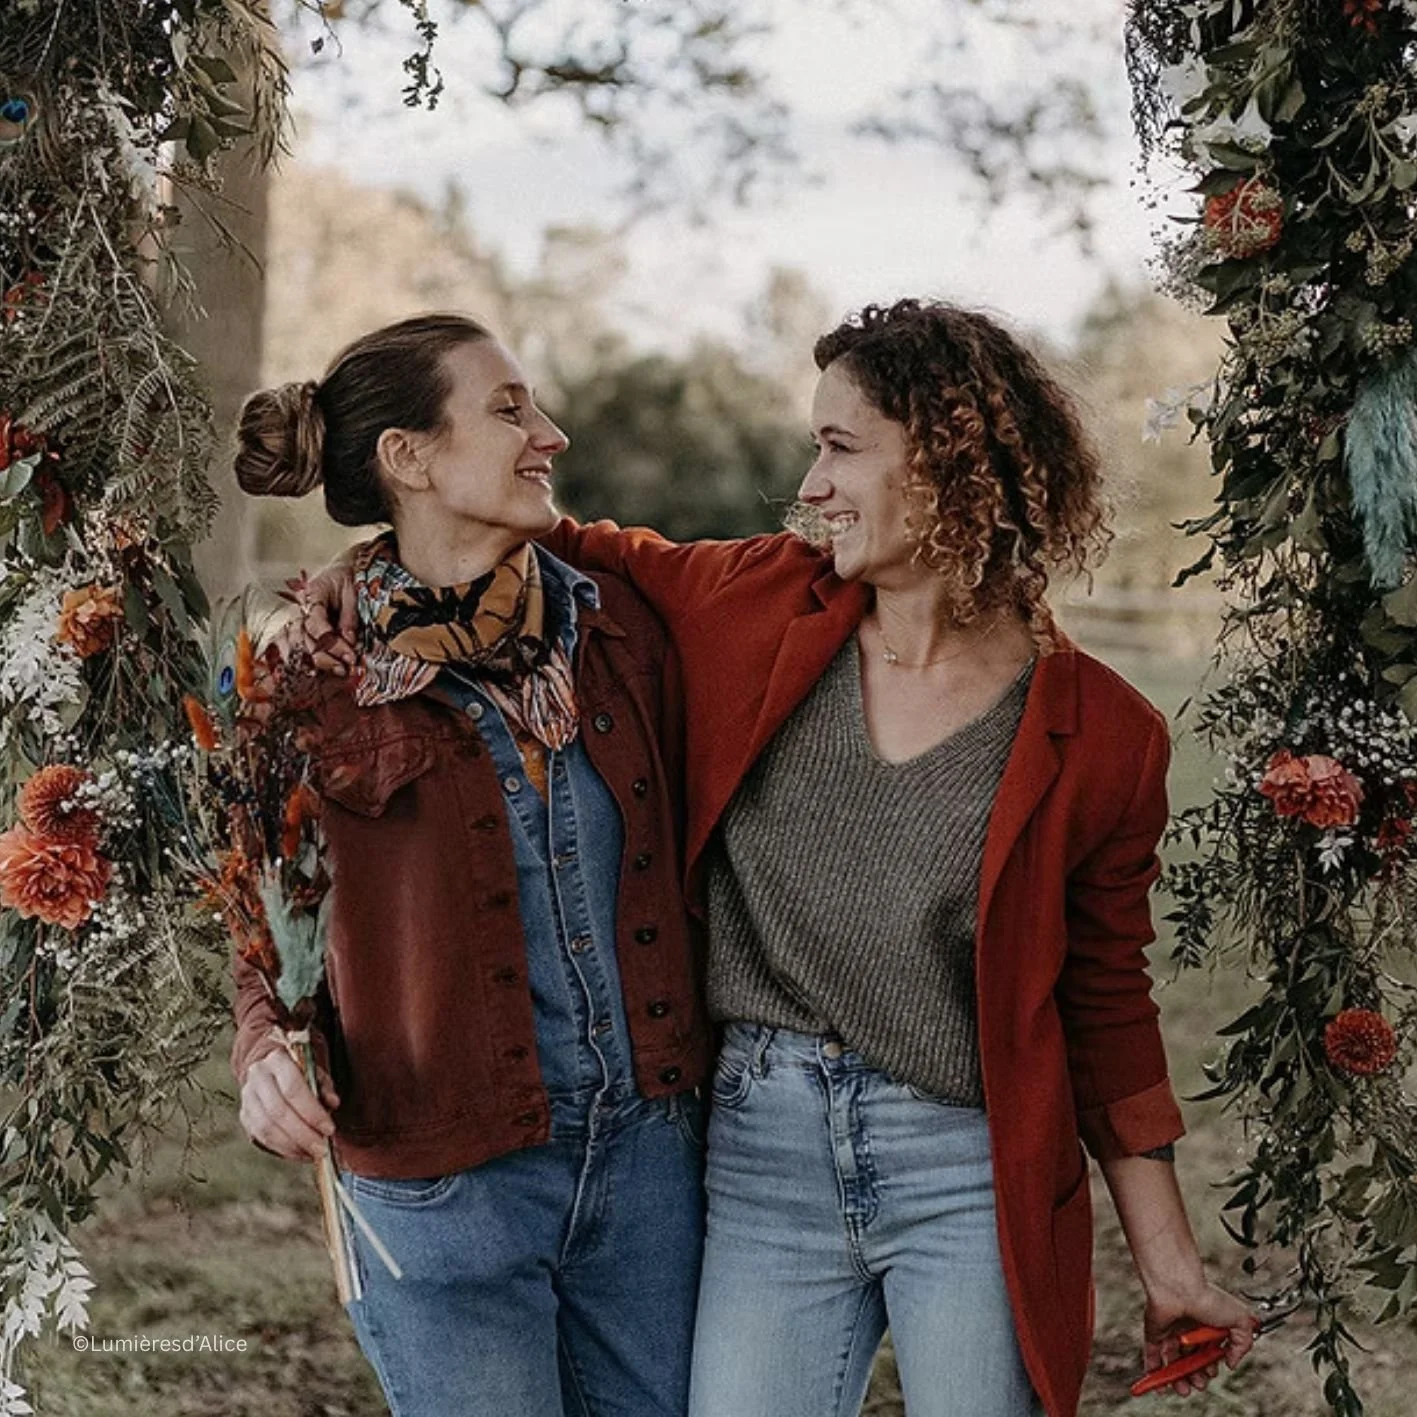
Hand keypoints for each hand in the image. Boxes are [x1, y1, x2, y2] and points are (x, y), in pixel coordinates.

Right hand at [239, 1046, 340, 1161]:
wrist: (271, 1071)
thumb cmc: (299, 1074)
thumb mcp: (316, 1073)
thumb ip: (325, 1087)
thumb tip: (333, 1103)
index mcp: (278, 1060)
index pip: (293, 1089)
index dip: (312, 1112)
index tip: (329, 1129)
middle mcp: (258, 1077)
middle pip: (279, 1111)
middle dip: (303, 1135)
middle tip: (321, 1149)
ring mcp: (247, 1097)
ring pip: (267, 1128)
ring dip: (292, 1146)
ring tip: (311, 1153)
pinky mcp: (244, 1115)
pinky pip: (261, 1137)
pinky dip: (282, 1149)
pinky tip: (299, 1153)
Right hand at [280, 558, 358, 676]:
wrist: (342, 571)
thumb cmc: (347, 579)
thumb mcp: (353, 593)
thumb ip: (349, 617)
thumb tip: (349, 641)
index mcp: (313, 594)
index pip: (315, 623)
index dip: (331, 642)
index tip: (349, 654)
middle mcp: (300, 608)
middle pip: (305, 638)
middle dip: (325, 656)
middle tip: (345, 667)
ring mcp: (299, 618)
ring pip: (300, 644)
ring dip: (318, 661)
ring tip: (338, 670)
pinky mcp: (302, 628)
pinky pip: (299, 646)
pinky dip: (308, 659)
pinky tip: (319, 670)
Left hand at [1142, 1278, 1254, 1396]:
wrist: (1179, 1288)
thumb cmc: (1207, 1298)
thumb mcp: (1241, 1321)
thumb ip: (1243, 1344)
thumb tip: (1231, 1362)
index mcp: (1209, 1326)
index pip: (1211, 1354)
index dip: (1212, 1367)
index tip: (1213, 1371)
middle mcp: (1190, 1330)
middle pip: (1193, 1361)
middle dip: (1197, 1378)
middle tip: (1199, 1384)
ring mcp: (1172, 1332)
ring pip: (1174, 1362)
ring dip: (1179, 1380)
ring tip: (1184, 1390)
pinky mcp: (1155, 1333)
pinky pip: (1153, 1355)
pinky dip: (1154, 1371)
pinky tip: (1160, 1385)